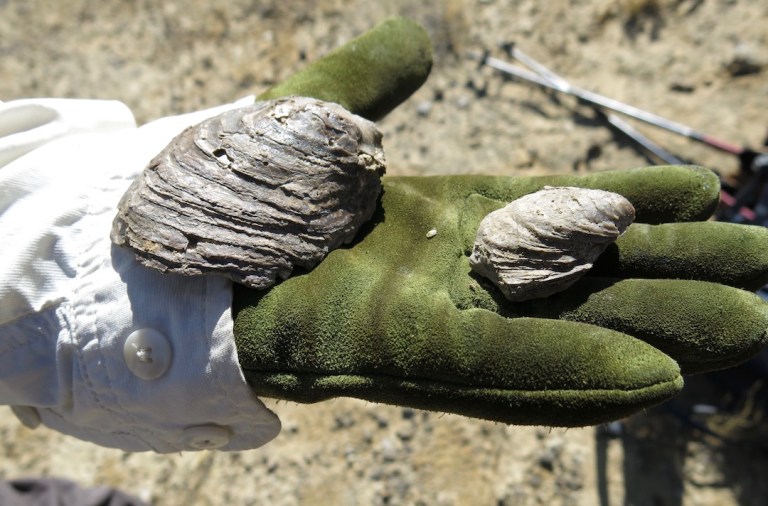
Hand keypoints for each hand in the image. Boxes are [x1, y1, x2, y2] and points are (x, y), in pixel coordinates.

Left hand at [232, 21, 767, 426]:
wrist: (177, 248)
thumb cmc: (239, 183)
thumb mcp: (314, 109)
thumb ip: (370, 77)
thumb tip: (416, 37)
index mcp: (442, 217)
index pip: (556, 212)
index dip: (629, 204)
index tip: (701, 192)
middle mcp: (455, 274)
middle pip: (585, 276)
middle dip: (673, 275)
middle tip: (760, 272)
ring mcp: (436, 320)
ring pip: (566, 330)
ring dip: (656, 332)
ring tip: (744, 330)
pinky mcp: (406, 358)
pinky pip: (505, 367)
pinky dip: (577, 371)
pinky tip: (657, 377)